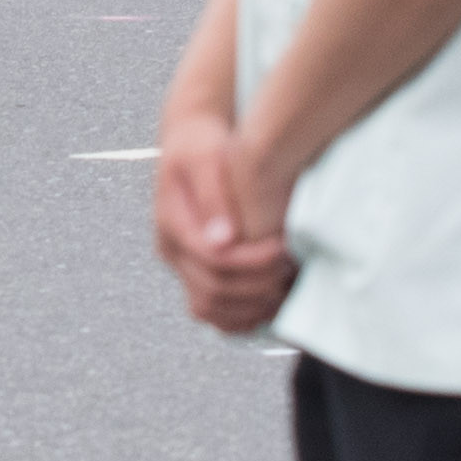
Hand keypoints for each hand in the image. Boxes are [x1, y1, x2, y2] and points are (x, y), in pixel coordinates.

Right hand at [151, 107, 297, 334]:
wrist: (190, 144)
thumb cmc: (203, 146)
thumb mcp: (206, 158)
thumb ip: (213, 195)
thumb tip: (222, 241)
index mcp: (170, 222)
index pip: (213, 259)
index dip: (253, 262)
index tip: (284, 247)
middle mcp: (170, 249)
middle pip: (212, 290)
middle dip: (258, 283)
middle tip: (291, 266)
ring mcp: (179, 264)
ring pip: (208, 308)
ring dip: (250, 306)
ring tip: (282, 285)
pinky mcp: (193, 272)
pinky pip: (212, 312)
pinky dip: (240, 316)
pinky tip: (268, 300)